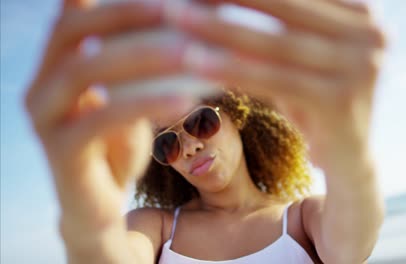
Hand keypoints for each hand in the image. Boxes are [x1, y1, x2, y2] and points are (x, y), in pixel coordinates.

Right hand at [24, 0, 192, 232]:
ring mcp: (45, 119)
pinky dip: (145, 104)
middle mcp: (40, 87)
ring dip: (142, 56)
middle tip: (176, 11)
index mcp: (55, 69)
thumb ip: (133, 70)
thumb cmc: (116, 150)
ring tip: (192, 53)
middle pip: (72, 32)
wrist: (99, 209)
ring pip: (84, 71)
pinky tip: (185, 99)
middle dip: (125, 15)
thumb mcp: (127, 103)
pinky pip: (101, 119)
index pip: (75, 17)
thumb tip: (172, 27)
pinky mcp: (60, 152)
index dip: (115, 2)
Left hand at [168, 0, 385, 170]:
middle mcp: (371, 35)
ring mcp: (362, 68)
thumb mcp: (301, 55)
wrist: (347, 158)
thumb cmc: (314, 99)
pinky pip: (277, 80)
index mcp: (363, 15)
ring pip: (280, 44)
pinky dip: (236, 70)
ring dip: (224, 29)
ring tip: (179, 17)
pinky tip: (198, 62)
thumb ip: (283, 21)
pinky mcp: (342, 101)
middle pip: (290, 8)